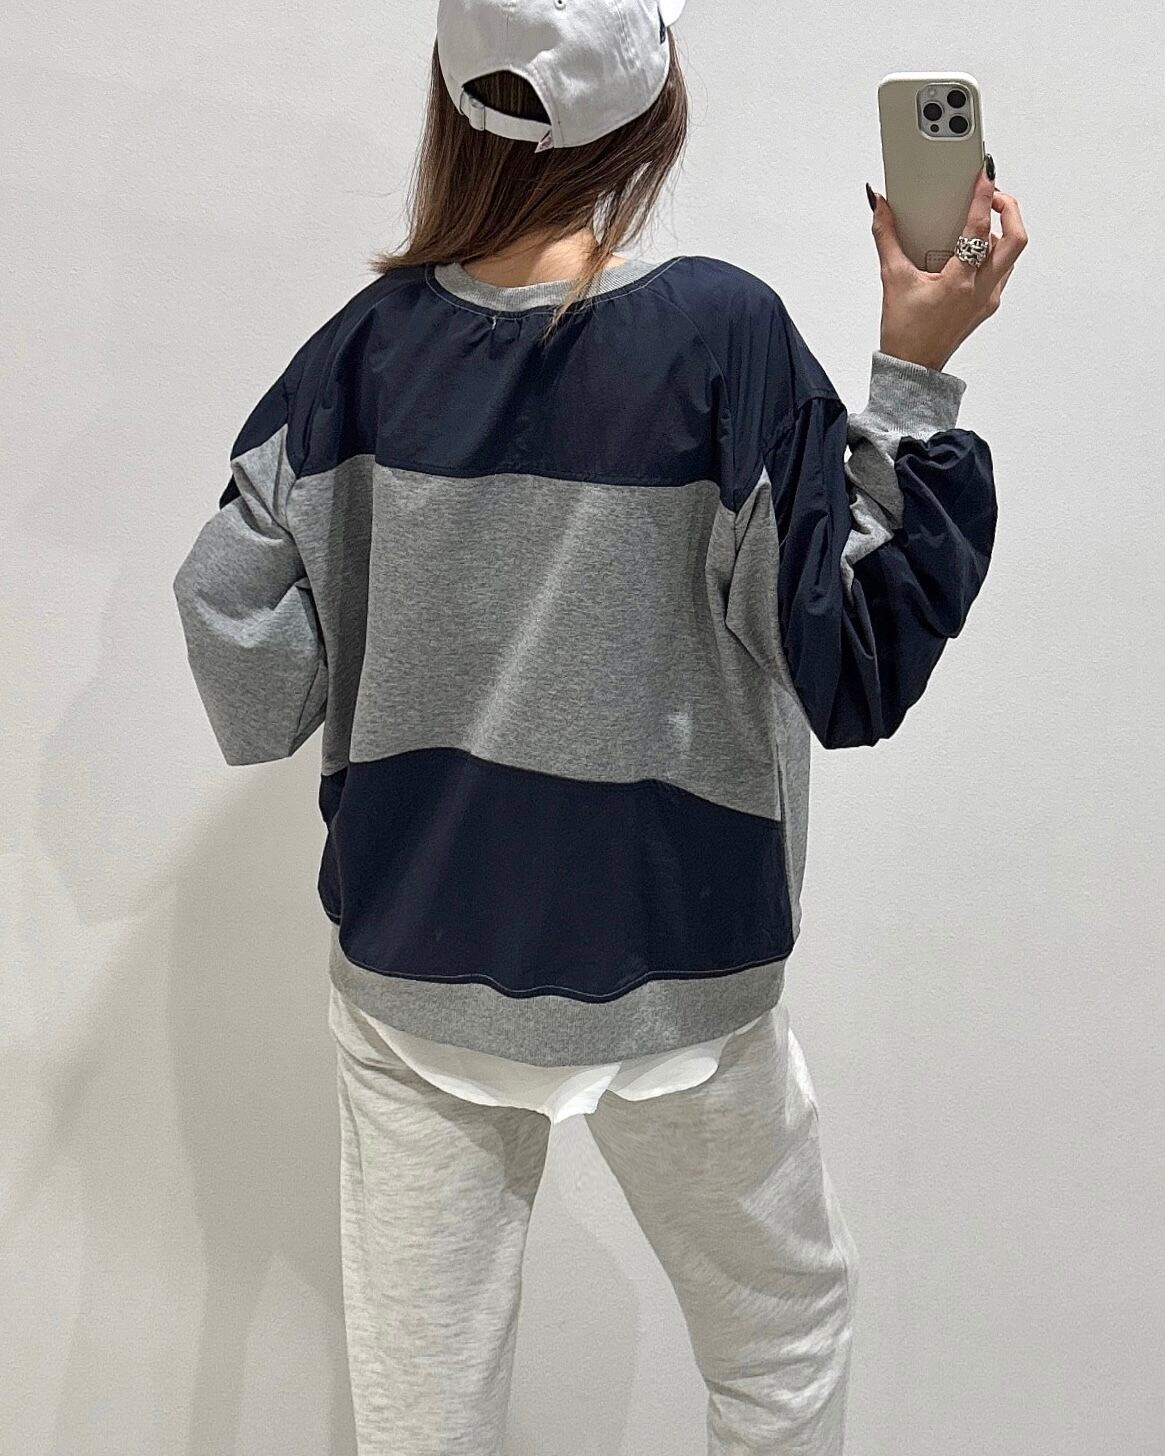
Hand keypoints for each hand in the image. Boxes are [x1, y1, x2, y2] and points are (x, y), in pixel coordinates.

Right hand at [868, 163, 1028, 372]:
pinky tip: (972, 249)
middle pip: (1016, 239)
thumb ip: (886, 237)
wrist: (913, 370)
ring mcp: (988, 298)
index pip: (978, 229)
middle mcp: (981, 290)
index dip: (983, 196)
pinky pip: (1001, 270)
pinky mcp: (987, 305)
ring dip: (1002, 231)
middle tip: (993, 194)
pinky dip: (993, 252)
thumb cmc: (905, 334)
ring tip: (981, 220)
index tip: (984, 175)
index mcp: (959, 283)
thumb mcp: (893, 279)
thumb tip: (880, 206)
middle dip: (1009, 209)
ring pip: (1011, 255)